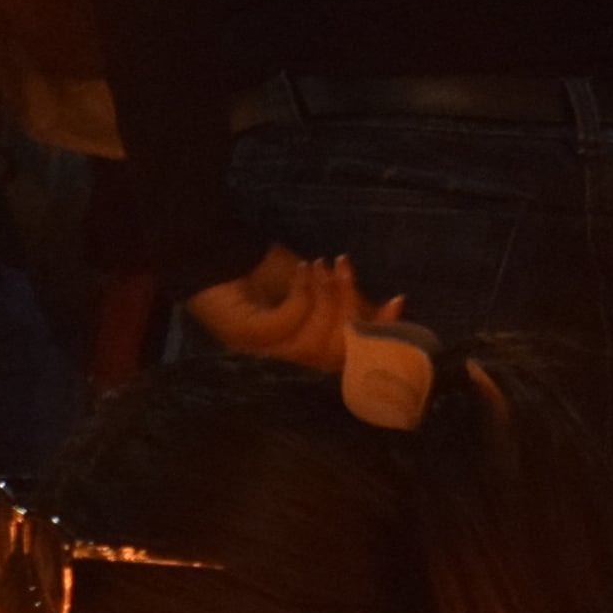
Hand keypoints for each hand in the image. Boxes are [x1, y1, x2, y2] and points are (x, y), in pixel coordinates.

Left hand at [182, 240, 398, 368]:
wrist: (214, 251)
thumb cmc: (260, 271)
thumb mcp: (312, 286)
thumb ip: (343, 303)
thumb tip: (382, 313)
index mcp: (297, 353)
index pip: (341, 362)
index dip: (374, 338)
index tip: (397, 303)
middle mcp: (278, 361)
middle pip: (331, 356)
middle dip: (350, 311)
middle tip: (347, 271)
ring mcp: (259, 353)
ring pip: (312, 345)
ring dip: (327, 301)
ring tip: (323, 266)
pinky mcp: (246, 337)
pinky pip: (287, 326)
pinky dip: (301, 296)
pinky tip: (301, 271)